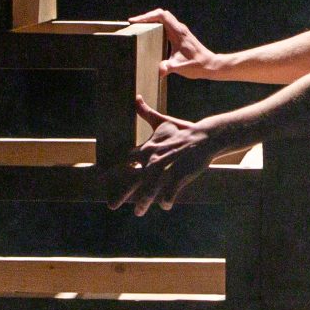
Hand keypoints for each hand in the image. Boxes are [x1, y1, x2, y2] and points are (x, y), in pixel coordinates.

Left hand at [114, 98, 215, 213]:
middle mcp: (154, 158)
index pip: (126, 162)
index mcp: (148, 148)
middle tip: (111, 205)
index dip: (115, 172)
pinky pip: (170, 192)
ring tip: (138, 212)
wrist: (206, 136)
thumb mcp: (162, 121)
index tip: (104, 181)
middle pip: (134, 179)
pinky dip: (167, 200)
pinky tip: (166, 205)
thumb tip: (136, 97)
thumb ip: (146, 112)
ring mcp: (167, 167)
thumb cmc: (183, 130)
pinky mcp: (181, 174)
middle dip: (121, 193)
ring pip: (150, 189)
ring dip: (143, 202)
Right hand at [129, 8, 224, 78]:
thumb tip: (160, 70)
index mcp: (178, 32)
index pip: (162, 15)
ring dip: (152, 20)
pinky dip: (157, 25)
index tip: (135, 21)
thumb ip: (170, 67)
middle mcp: (180, 29)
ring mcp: (181, 31)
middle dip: (147, 16)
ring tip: (139, 27)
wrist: (209, 65)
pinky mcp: (181, 35)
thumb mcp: (180, 67)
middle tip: (135, 23)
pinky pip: (167, 25)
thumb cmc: (196, 65)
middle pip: (162, 14)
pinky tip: (151, 34)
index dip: (147, 16)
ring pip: (165, 18)